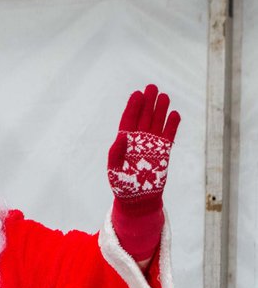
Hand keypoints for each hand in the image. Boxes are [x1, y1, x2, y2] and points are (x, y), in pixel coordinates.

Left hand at [107, 84, 180, 262]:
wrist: (138, 200)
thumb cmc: (122, 185)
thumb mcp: (114, 170)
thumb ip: (115, 154)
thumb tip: (121, 138)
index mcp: (124, 142)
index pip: (129, 120)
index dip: (133, 107)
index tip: (137, 94)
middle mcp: (139, 140)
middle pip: (144, 117)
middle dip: (148, 102)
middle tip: (152, 87)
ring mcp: (152, 145)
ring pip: (157, 123)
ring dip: (160, 110)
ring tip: (164, 96)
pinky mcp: (163, 152)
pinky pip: (169, 135)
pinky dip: (172, 125)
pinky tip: (174, 114)